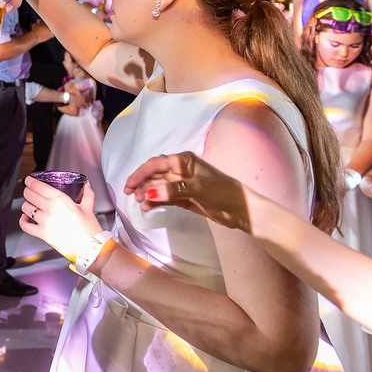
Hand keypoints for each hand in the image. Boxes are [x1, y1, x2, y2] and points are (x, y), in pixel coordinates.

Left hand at [18, 174, 99, 258]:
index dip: (30, 181)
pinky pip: (25, 225)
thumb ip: (87, 195)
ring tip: (30, 204)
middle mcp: (50, 209)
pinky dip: (22, 220)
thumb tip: (86, 187)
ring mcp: (45, 222)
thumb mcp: (88, 208)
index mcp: (60, 200)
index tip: (29, 180)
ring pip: (26, 208)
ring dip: (26, 204)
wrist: (90, 248)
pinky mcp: (42, 234)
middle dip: (27, 191)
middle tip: (29, 191)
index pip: (38, 186)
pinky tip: (26, 217)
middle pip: (29, 195)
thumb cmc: (89, 229)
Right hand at [65, 84, 88, 110]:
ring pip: (88, 105)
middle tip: (89, 101)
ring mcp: (82, 104)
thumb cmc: (74, 93)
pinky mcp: (80, 106)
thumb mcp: (79, 90)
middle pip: (89, 102)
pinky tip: (84, 106)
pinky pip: (84, 107)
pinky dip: (85, 107)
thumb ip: (84, 89)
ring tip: (88, 103)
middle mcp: (84, 100)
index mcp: (84, 96)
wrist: (69, 98)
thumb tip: (87, 86)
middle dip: (89, 101)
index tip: (90, 97)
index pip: (90, 98)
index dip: (90, 98)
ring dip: (88, 104)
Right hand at [123, 151, 251, 231]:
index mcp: (184, 161)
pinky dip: (154, 201)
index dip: (141, 173)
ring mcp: (181, 185)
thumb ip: (172, 190)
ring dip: (146, 193)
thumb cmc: (224, 192)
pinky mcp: (183, 198)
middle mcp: (180, 171)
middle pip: (154, 175)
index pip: (156, 164)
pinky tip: (147, 207)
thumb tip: (148, 192)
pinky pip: (163, 198)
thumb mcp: (198, 189)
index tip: (130, 184)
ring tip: (139, 203)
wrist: (241, 210)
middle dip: (141, 183)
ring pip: (157, 187)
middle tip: (131, 195)